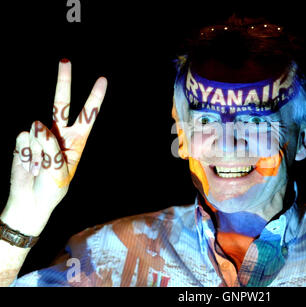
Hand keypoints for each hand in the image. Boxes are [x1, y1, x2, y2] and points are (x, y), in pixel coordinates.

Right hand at [2, 60, 106, 234]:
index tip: (102, 80)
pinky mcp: (23, 140)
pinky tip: (27, 164)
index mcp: (76, 141)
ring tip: (39, 167)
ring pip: (38, 129)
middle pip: (61, 103)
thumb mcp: (59, 173)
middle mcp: (59, 133)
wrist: (30, 202)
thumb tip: (36, 124)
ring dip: (37, 151)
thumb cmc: (52, 190)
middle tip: (65, 59)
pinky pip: (24, 138)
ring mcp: (41, 135)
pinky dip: (25, 153)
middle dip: (63, 81)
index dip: (94, 98)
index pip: (88, 115)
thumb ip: (50, 148)